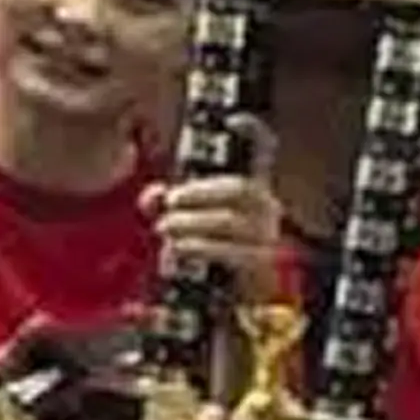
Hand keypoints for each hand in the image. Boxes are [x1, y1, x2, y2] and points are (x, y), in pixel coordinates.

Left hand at [143, 115, 284, 295]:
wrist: (232, 300)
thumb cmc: (210, 255)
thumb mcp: (185, 221)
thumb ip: (166, 203)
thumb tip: (153, 196)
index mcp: (251, 190)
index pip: (264, 152)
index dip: (254, 132)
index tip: (234, 119)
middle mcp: (266, 210)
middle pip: (240, 188)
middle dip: (199, 193)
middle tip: (170, 202)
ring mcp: (267, 238)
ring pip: (231, 220)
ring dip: (192, 223)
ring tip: (166, 230)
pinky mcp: (260, 267)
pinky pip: (233, 251)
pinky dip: (199, 247)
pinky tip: (178, 250)